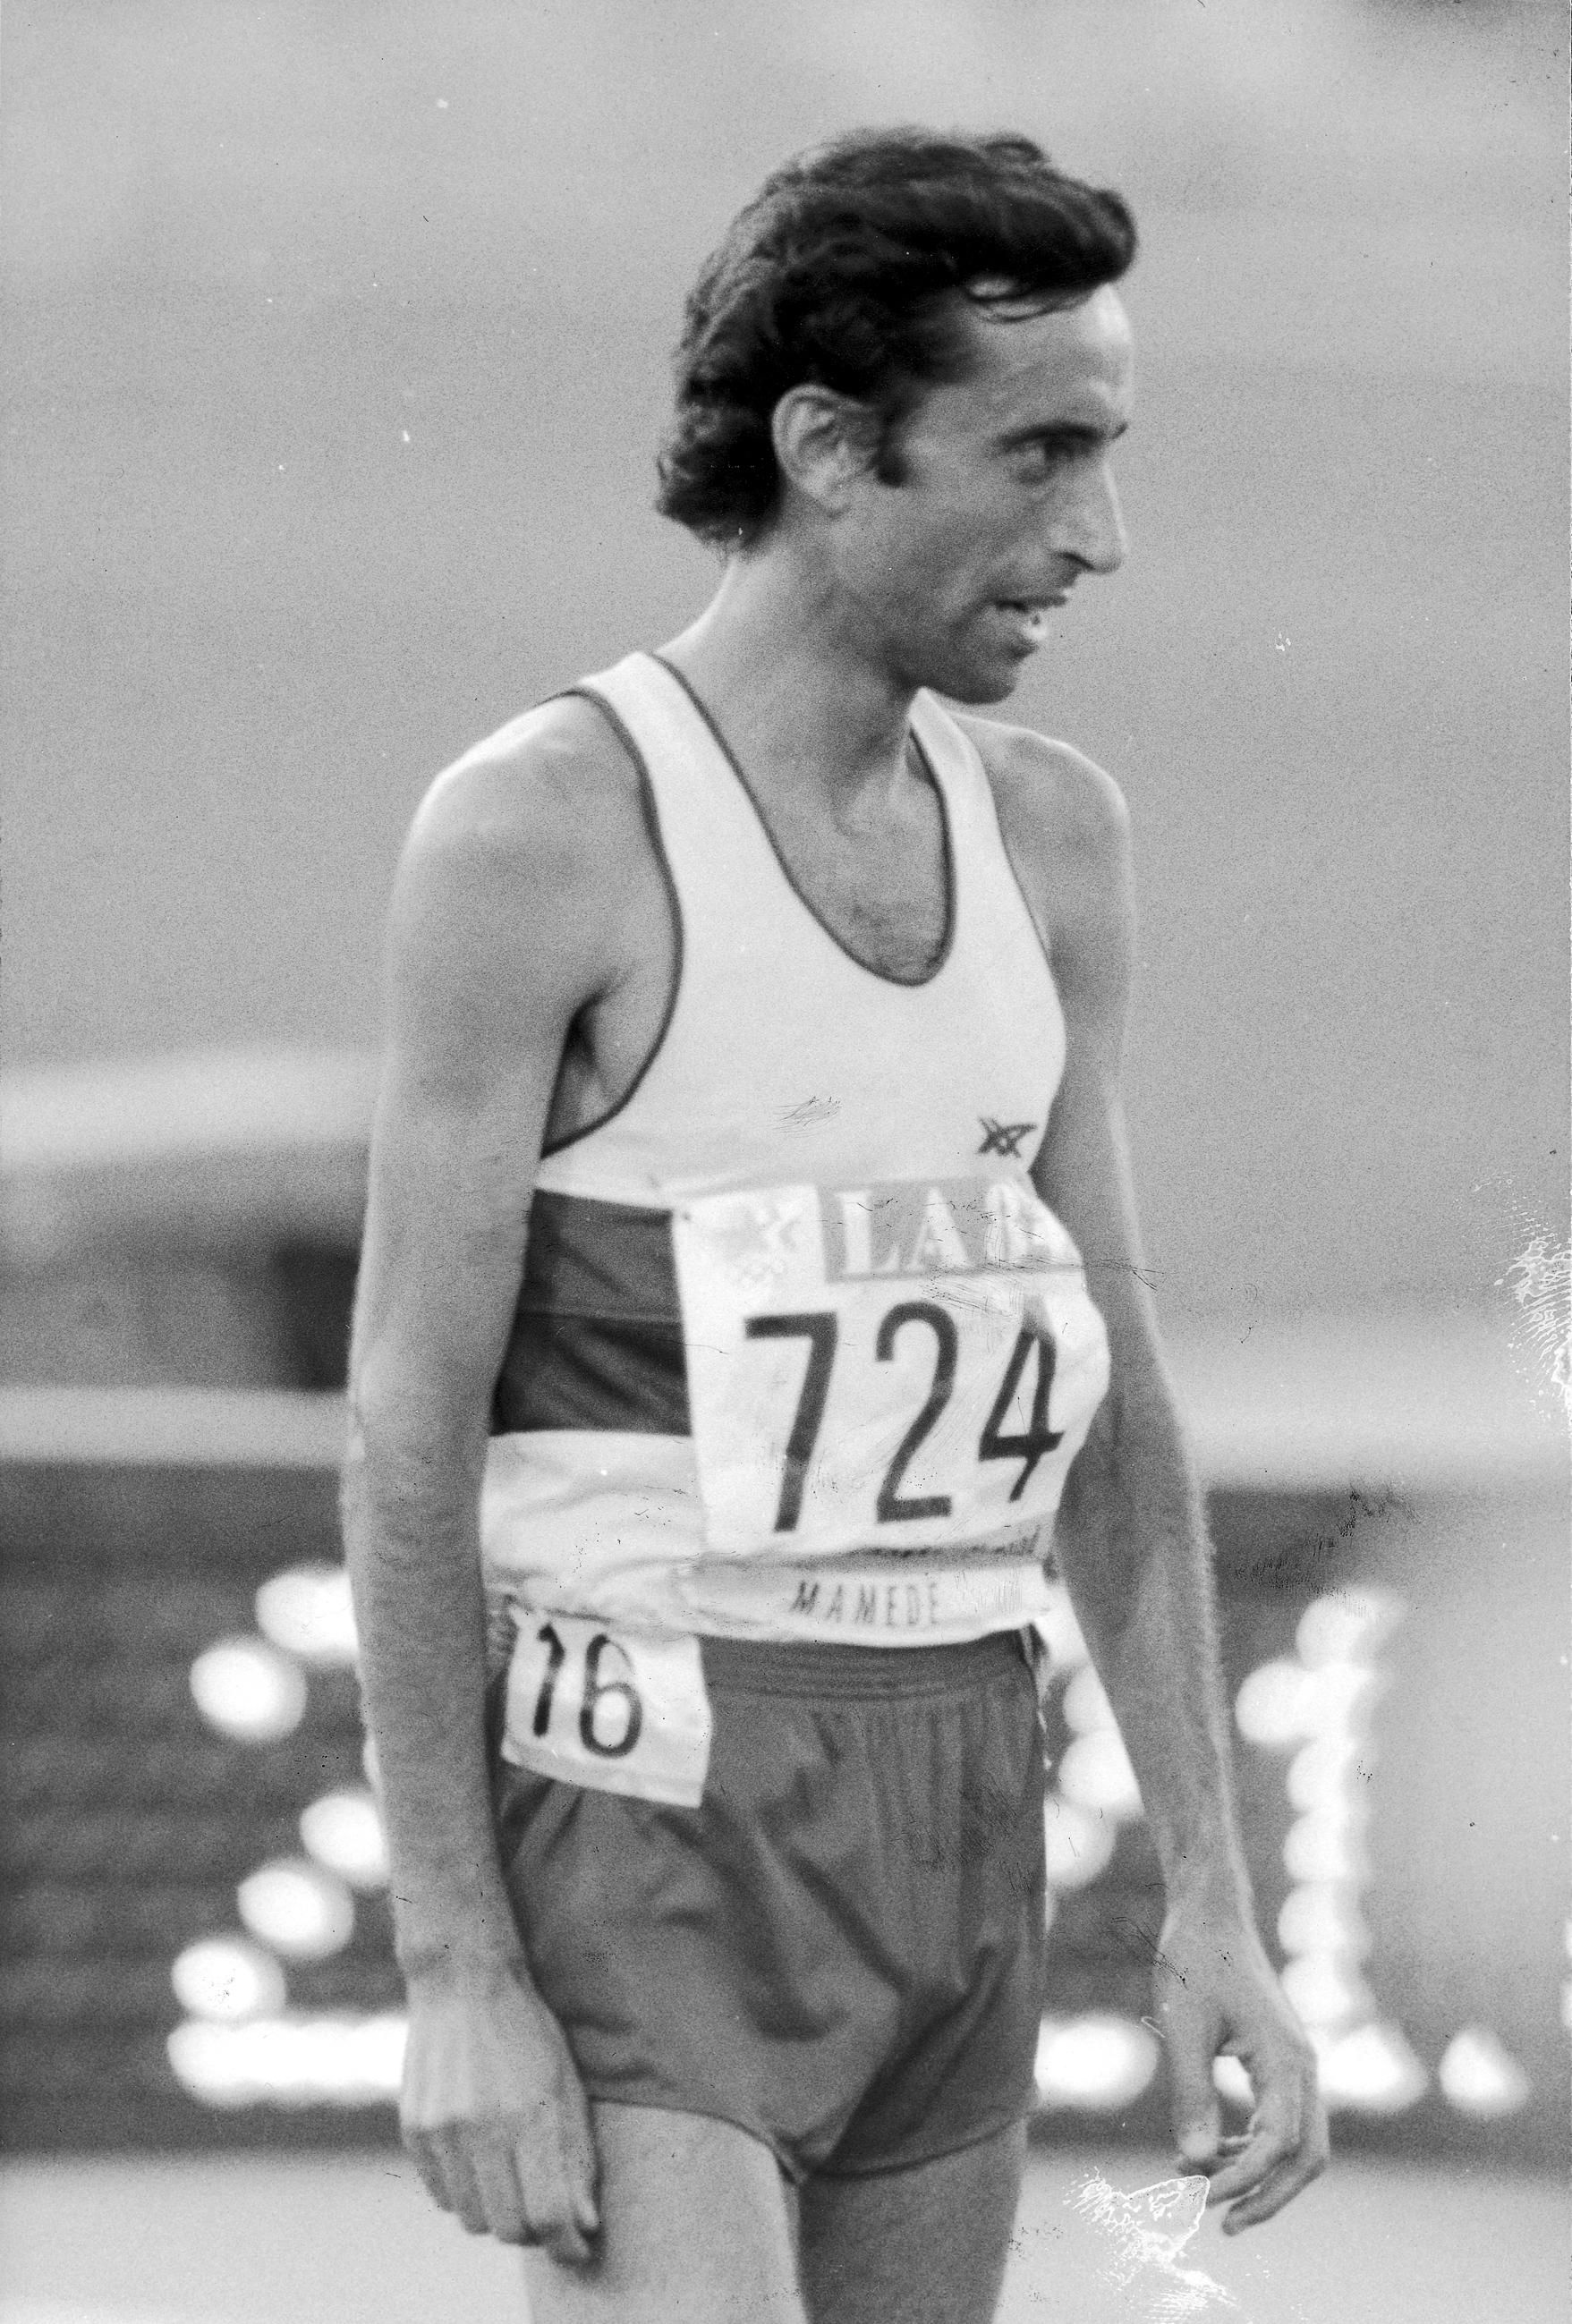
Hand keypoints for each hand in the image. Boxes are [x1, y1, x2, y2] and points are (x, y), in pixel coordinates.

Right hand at [400, 1956, 599, 2262]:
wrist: (462, 1980)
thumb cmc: (528, 2030)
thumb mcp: (567, 2084)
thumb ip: (576, 2157)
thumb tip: (585, 2226)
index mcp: (529, 2113)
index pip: (547, 2213)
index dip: (567, 2242)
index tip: (578, 2246)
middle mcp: (481, 2128)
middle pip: (509, 2228)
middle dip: (535, 2232)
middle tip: (548, 2211)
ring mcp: (441, 2131)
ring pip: (472, 2219)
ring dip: (498, 2214)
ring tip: (514, 2181)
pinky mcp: (413, 2131)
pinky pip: (442, 2196)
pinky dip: (466, 2194)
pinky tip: (482, 2162)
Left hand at [1152, 1903, 1327, 2234]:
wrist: (1210, 1914)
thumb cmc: (1194, 1962)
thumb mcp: (1183, 2028)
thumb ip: (1191, 2095)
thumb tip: (1197, 2162)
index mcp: (1286, 2058)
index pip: (1278, 2143)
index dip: (1241, 2179)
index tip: (1198, 2197)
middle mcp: (1303, 2067)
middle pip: (1308, 2157)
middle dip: (1268, 2196)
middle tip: (1219, 2223)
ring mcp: (1297, 2065)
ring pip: (1300, 2145)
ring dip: (1259, 2175)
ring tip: (1201, 2190)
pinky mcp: (1281, 2063)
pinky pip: (1283, 2123)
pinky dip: (1253, 2148)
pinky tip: (1211, 2153)